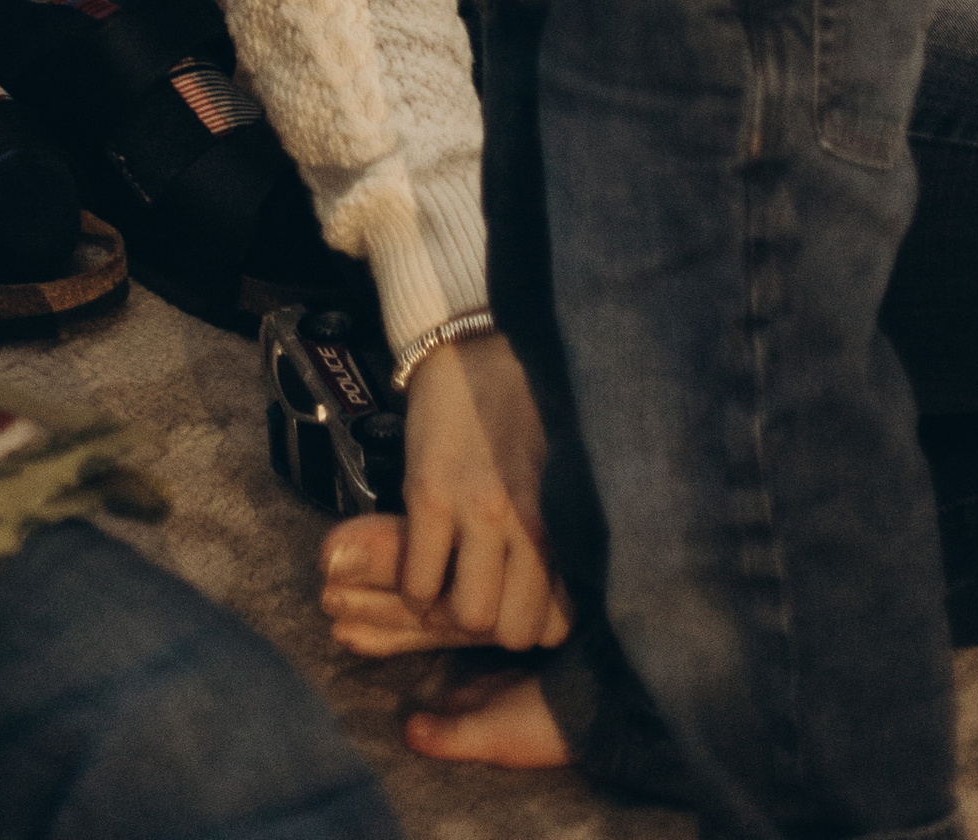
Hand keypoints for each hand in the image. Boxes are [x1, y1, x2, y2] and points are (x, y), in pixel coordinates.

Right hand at [320, 334, 568, 656]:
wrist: (473, 347)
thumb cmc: (524, 411)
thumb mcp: (555, 475)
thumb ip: (557, 532)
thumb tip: (562, 596)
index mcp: (560, 519)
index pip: (558, 623)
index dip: (531, 623)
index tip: (515, 605)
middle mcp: (524, 522)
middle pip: (515, 631)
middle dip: (494, 625)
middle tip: (479, 597)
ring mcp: (474, 510)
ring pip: (469, 617)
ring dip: (451, 613)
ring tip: (447, 586)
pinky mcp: (427, 496)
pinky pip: (419, 582)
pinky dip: (415, 590)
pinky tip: (419, 567)